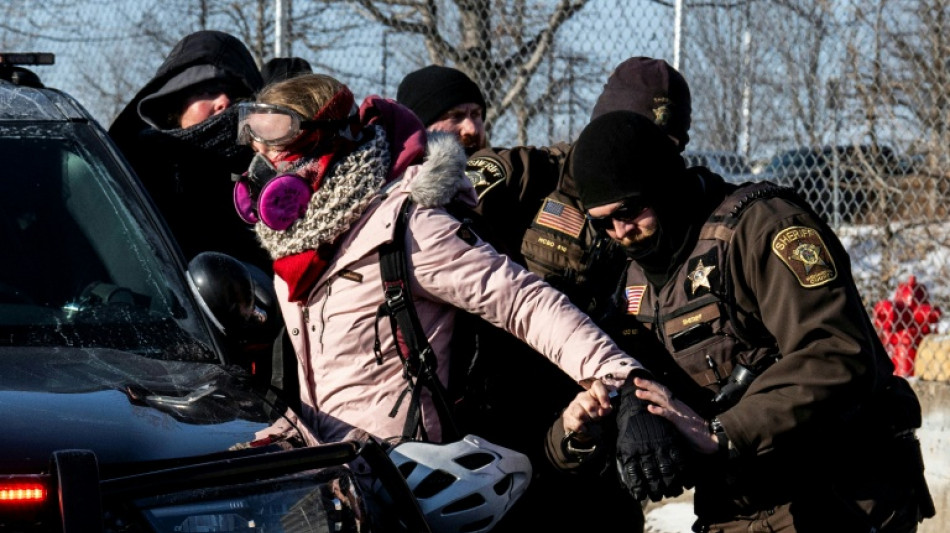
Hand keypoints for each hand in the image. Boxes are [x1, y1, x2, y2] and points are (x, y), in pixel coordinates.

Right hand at [562, 379, 612, 438]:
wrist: (580, 428)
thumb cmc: (593, 417)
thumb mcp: (601, 413)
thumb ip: (605, 409)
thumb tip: (606, 408)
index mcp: (592, 393)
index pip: (597, 385)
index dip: (603, 395)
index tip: (606, 406)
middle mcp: (581, 397)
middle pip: (590, 405)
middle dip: (595, 416)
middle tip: (596, 419)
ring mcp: (573, 405)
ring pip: (581, 414)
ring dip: (587, 421)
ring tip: (589, 423)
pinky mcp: (567, 415)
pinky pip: (576, 423)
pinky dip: (582, 428)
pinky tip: (584, 428)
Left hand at [615, 382, 692, 501]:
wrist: (712, 437)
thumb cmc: (696, 431)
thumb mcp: (680, 420)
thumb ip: (671, 415)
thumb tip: (658, 413)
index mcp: (677, 404)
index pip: (663, 392)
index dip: (652, 385)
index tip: (640, 382)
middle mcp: (677, 405)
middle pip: (661, 391)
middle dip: (648, 385)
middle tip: (636, 380)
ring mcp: (679, 412)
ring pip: (663, 400)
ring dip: (649, 395)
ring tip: (638, 393)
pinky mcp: (681, 422)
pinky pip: (668, 415)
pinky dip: (659, 410)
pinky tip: (650, 408)